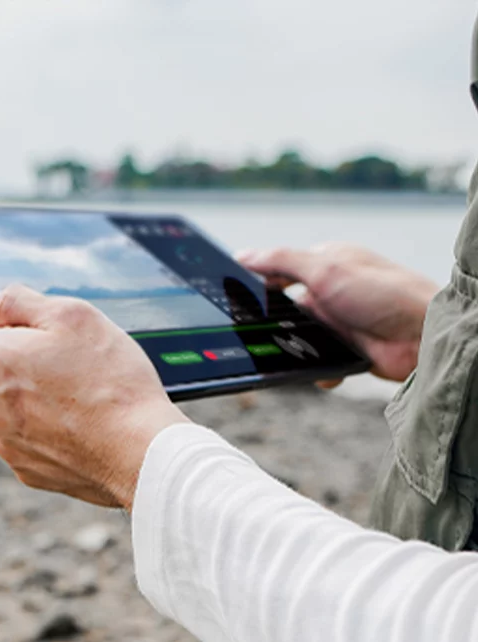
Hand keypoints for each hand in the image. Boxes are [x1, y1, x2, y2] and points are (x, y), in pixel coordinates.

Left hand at [0, 285, 186, 509]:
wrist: (139, 452)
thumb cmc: (112, 381)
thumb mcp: (71, 315)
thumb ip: (18, 301)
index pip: (0, 329)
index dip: (38, 331)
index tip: (68, 345)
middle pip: (9, 371)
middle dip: (37, 366)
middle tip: (82, 374)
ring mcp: (5, 440)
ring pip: (20, 408)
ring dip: (44, 402)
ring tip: (85, 405)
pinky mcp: (25, 468)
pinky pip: (34, 441)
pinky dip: (53, 435)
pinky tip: (82, 432)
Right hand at [237, 243, 438, 385]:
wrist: (422, 338)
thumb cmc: (382, 294)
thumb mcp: (325, 269)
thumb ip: (282, 261)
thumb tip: (243, 256)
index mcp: (326, 263)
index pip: (279, 269)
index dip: (256, 281)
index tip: (233, 295)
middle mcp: (330, 291)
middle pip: (283, 308)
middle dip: (272, 323)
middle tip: (255, 333)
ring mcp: (337, 321)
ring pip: (296, 338)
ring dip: (293, 350)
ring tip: (292, 354)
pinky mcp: (344, 350)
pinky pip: (315, 363)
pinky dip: (315, 371)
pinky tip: (323, 372)